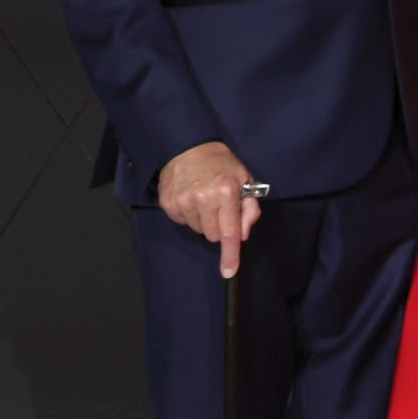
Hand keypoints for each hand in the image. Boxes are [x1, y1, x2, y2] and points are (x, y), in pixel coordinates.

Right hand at [157, 141, 261, 276]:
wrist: (188, 147)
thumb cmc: (222, 165)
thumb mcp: (245, 180)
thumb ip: (249, 209)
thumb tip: (242, 236)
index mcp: (227, 192)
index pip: (229, 232)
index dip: (230, 255)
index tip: (229, 272)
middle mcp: (203, 198)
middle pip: (213, 236)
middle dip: (219, 226)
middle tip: (219, 206)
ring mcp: (183, 202)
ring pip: (197, 230)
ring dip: (203, 220)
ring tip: (204, 198)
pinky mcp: (168, 203)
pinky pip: (182, 222)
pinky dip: (188, 215)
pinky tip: (190, 197)